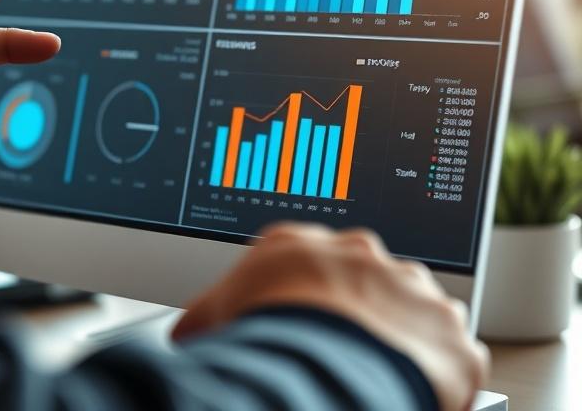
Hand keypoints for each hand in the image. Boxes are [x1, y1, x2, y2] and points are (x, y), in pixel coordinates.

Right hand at [173, 223, 488, 410]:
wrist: (320, 356)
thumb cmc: (265, 328)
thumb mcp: (210, 314)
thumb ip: (205, 315)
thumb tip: (183, 335)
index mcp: (305, 243)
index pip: (306, 259)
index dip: (302, 292)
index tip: (299, 317)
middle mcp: (363, 255)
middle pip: (365, 279)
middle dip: (357, 310)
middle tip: (337, 351)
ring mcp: (413, 291)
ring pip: (416, 311)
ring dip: (403, 339)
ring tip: (380, 376)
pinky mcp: (451, 337)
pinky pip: (456, 356)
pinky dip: (442, 378)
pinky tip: (416, 396)